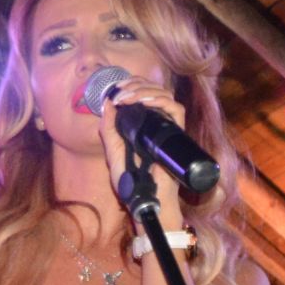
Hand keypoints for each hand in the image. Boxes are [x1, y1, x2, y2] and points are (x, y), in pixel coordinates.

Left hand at [93, 73, 188, 224]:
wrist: (145, 199)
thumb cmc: (131, 181)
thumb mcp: (112, 151)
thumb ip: (109, 129)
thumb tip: (107, 103)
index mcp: (143, 123)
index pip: (142, 93)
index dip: (130, 85)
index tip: (115, 90)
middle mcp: (157, 121)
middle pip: (153, 89)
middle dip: (135, 84)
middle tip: (120, 93)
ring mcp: (168, 127)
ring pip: (164, 94)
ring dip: (143, 91)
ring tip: (127, 98)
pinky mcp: (177, 134)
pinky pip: (175, 108)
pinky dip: (160, 100)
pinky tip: (144, 102)